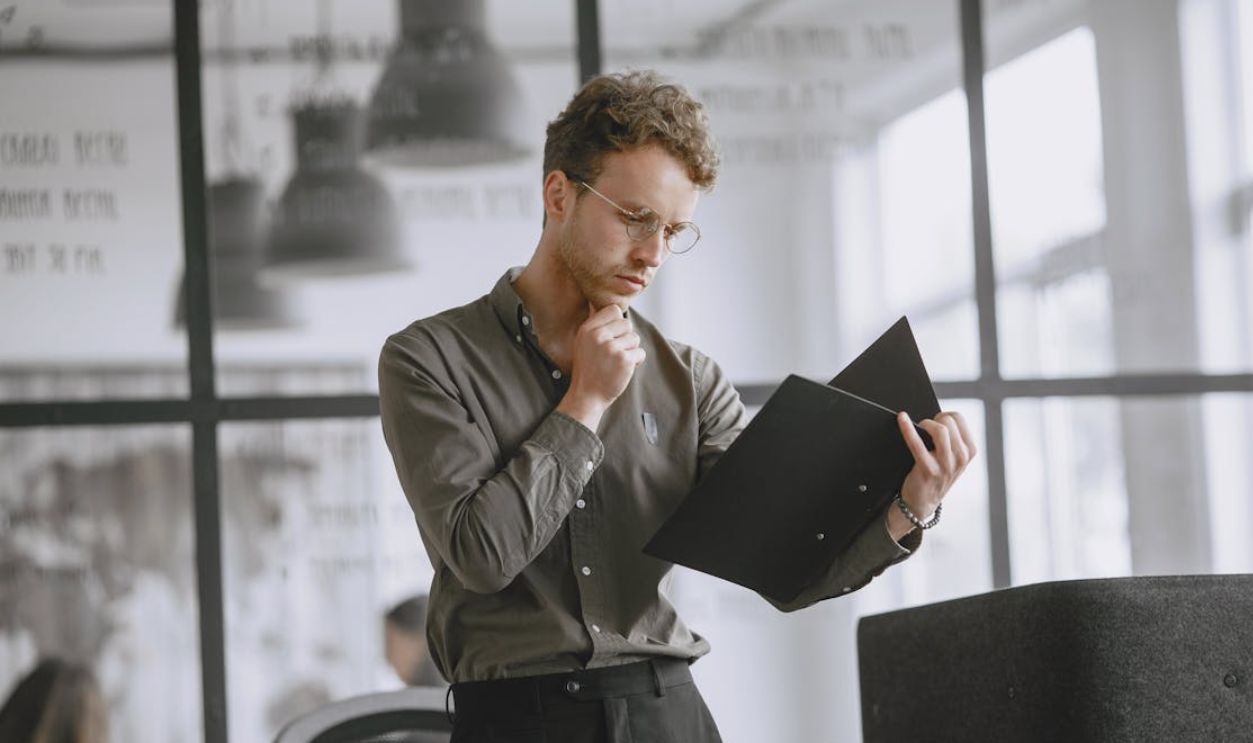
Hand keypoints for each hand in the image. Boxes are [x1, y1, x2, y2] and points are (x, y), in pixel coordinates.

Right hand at [556, 303, 644, 430]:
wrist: (587, 396)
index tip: (612, 337)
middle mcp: (598, 336)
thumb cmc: (589, 369)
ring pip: (635, 338)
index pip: (613, 310)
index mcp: (587, 329)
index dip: (617, 323)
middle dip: (625, 338)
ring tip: (617, 362)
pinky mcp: (624, 360)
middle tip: (615, 353)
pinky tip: (624, 369)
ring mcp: (611, 348)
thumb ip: (596, 325)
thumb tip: (614, 309)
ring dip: (631, 351)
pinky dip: (636, 362)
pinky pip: (640, 353)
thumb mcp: (583, 342)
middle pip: (627, 324)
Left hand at [885, 410, 976, 540]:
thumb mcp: (953, 458)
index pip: (959, 418)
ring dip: (925, 424)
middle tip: (925, 426)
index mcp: (969, 451)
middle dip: (934, 419)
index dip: (944, 415)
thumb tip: (936, 416)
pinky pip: (917, 444)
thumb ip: (951, 439)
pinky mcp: (929, 470)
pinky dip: (907, 428)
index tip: (935, 420)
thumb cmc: (935, 474)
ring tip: (918, 428)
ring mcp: (946, 465)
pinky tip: (902, 419)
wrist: (922, 502)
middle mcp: (961, 458)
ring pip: (939, 430)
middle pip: (948, 422)